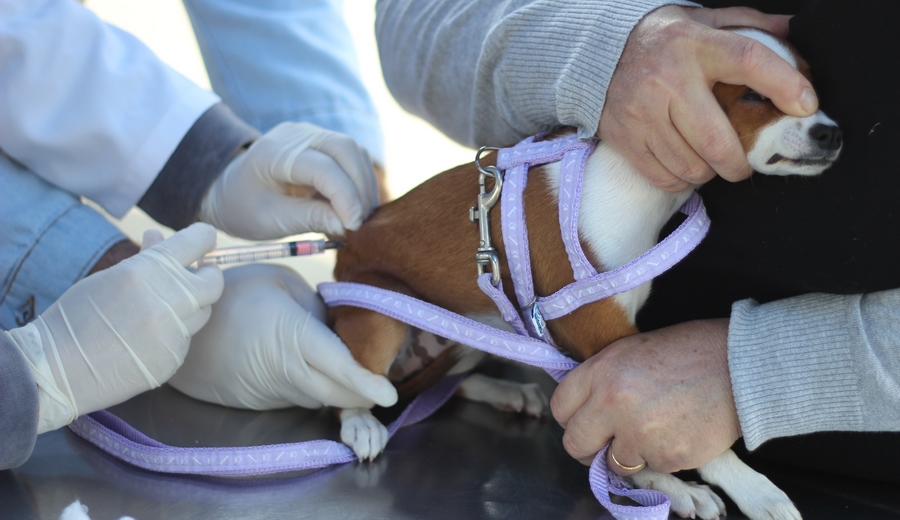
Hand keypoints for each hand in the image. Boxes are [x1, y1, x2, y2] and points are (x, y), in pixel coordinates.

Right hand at [4, 224, 222, 432]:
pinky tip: (146, 338)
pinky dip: (173, 334)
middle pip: (214, 282)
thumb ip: (145, 259)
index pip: (197, 242)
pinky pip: (185, 340)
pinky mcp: (174, 358)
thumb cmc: (76, 317)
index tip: (204, 239)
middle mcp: (170, 300)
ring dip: (190, 306)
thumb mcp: (110, 277)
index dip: (203, 238)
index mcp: (150, 271)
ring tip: (159, 308)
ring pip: (201, 313)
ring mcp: (175, 332)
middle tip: (198, 274)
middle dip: (208, 276)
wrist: (55, 368)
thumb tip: (159, 237)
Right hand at [168, 263, 397, 409]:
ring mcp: (276, 392)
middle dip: (366, 393)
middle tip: (381, 379)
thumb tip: (339, 324)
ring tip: (354, 370)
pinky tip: (317, 369)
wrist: (180, 334)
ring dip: (342, 391)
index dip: (368, 383)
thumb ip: (315, 305)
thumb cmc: (231, 296)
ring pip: (323, 399)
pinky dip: (318, 388)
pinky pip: (303, 397)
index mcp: (294, 337)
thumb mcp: (278, 282)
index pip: (340, 368)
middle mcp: (289, 372)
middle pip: (340, 395)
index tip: (390, 393)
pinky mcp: (266, 401)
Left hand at [199, 122, 379, 238]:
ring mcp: (311, 134)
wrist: (231, 190)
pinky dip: (359, 182)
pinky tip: (356, 206)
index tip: (353, 226)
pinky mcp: (323, 142)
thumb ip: (310, 219)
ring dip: (364, 185)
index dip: (345, 197)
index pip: (323, 168)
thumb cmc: (246, 208)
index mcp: (274, 152)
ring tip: (358, 218)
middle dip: (360, 187)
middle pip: (345, 149)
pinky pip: (352, 157)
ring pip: (354, 152)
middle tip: (360, 222)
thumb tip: (348, 225)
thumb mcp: (272, 220)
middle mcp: (296, 135)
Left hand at [550, 319, 740, 474]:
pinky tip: (677, 431)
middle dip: (589, 446)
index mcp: (602, 372)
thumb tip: (584, 407)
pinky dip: (660, 456)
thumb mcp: (632, 351)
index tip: (585, 418)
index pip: (560, 407)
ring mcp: (639, 435)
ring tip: (653, 428)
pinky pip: (650, 468)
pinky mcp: (667, 457)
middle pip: (575, 444)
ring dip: (627, 453)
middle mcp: (613, 404)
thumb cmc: (690, 351)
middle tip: (606, 440)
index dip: (572, 416)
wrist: (742, 366)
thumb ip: (602, 380)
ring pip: (613, 462)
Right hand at [599, 6, 817, 190]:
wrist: (596, 51)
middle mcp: (667, 80)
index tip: (807, 106)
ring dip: (709, 172)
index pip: (748, 61)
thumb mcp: (703, 21)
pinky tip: (685, 165)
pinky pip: (664, 176)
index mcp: (694, 45)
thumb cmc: (663, 39)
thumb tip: (795, 30)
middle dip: (740, 163)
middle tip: (744, 164)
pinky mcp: (624, 136)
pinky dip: (682, 179)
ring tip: (710, 161)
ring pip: (691, 166)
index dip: (784, 84)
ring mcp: (642, 112)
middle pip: (718, 141)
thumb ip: (748, 25)